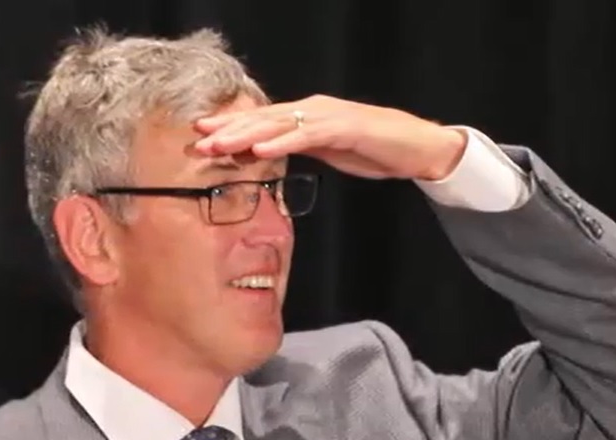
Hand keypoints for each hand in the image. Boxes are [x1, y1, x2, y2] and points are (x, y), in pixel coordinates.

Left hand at [193, 95, 467, 181]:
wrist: (416, 147)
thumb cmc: (374, 149)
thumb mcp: (328, 151)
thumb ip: (299, 148)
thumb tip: (269, 154)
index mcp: (306, 115)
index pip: (261, 120)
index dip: (230, 125)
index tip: (201, 133)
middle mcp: (312, 109)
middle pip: (262, 119)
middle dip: (228, 129)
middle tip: (198, 139)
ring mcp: (327, 116)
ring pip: (278, 124)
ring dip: (244, 134)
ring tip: (218, 145)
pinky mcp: (344, 128)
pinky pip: (307, 135)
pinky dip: (281, 142)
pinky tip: (260, 150)